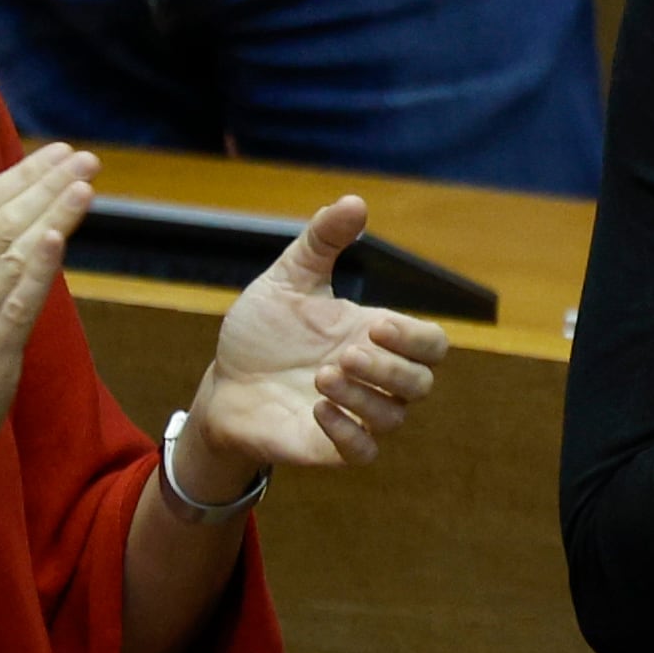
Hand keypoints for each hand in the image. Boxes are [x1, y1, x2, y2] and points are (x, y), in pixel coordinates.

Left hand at [179, 199, 453, 491]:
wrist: (221, 384)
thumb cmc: (261, 334)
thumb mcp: (287, 280)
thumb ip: (321, 242)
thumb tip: (355, 200)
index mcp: (374, 338)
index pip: (431, 345)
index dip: (416, 339)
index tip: (377, 327)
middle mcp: (373, 379)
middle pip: (422, 383)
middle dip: (390, 369)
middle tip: (344, 354)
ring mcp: (354, 414)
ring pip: (395, 418)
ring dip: (365, 397)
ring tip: (321, 377)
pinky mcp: (329, 447)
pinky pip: (364, 452)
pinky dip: (348, 432)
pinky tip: (317, 408)